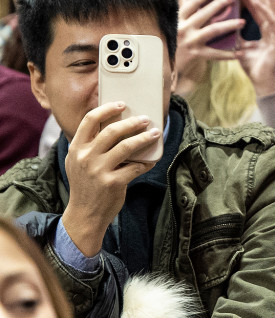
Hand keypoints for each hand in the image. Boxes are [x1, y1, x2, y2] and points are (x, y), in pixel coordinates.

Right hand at [62, 102, 160, 256]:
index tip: (122, 104)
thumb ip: (89, 145)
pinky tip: (152, 160)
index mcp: (76, 148)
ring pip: (126, 147)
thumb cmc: (85, 184)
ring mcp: (98, 170)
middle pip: (112, 131)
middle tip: (145, 119)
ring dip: (144, 138)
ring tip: (155, 133)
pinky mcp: (112, 182)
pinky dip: (146, 162)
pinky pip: (136, 167)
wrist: (84, 214)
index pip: (89, 120)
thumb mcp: (78, 162)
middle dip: (132, 122)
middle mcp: (85, 157)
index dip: (107, 109)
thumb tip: (115, 124)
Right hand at [174, 0, 244, 96]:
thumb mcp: (174, 27)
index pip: (193, 2)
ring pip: (213, 30)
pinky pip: (215, 54)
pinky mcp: (194, 54)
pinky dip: (228, 54)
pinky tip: (240, 53)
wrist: (160, 67)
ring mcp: (189, 41)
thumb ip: (186, 17)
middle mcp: (183, 28)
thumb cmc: (170, 44)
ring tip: (243, 22)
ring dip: (229, 25)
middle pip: (205, 13)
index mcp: (178, 19)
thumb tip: (199, 1)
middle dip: (220, 3)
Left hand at [236, 0, 274, 97]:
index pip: (263, 10)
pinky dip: (265, 11)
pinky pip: (272, 23)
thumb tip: (222, 24)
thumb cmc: (254, 67)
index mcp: (270, 32)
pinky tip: (258, 2)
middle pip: (273, 6)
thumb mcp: (242, 48)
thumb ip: (236, 36)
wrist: (263, 85)